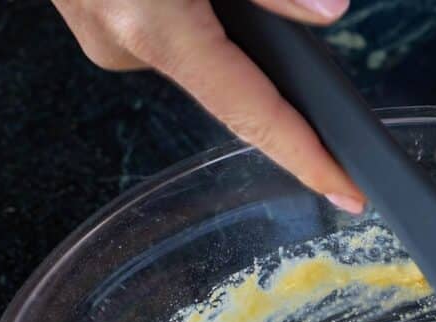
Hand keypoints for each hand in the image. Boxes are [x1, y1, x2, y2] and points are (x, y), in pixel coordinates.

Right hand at [53, 0, 364, 212]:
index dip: (305, 155)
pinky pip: (163, 26)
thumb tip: (326, 12)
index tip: (347, 189)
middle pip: (226, 77)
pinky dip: (192, 11)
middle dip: (263, 55)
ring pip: (195, 46)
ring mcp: (97, 31)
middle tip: (291, 46)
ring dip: (220, 19)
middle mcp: (119, 41)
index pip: (251, 112)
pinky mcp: (88, 12)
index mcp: (150, 23)